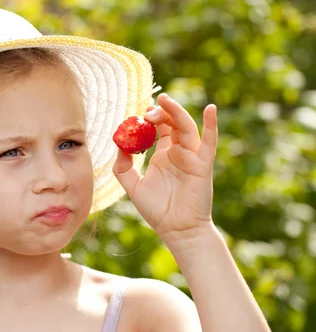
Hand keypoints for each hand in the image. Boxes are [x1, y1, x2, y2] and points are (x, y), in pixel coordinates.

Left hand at [113, 93, 217, 241]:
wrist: (176, 230)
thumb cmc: (157, 211)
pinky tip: (211, 109)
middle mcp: (178, 153)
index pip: (159, 130)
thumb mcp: (133, 187)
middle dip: (161, 113)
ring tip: (164, 101)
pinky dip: (212, 125)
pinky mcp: (203, 164)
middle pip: (173, 124)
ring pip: (187, 128)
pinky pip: (209, 142)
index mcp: (163, 156)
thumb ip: (123, 168)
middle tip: (147, 108)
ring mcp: (192, 157)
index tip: (139, 113)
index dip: (150, 119)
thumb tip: (120, 147)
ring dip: (176, 113)